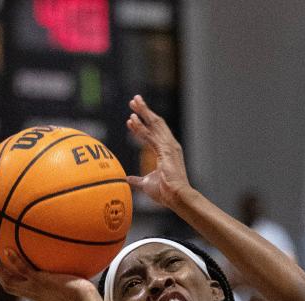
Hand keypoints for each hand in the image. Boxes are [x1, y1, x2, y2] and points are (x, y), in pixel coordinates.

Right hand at [0, 250, 97, 300]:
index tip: (5, 272)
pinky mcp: (40, 281)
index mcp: (39, 299)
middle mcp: (34, 296)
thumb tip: (74, 269)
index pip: (20, 291)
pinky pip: (22, 270)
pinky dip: (13, 260)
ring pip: (9, 281)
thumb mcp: (73, 289)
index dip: (10, 281)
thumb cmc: (85, 295)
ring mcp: (35, 289)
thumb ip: (68, 281)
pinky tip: (7, 249)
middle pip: (9, 287)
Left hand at [123, 95, 190, 209]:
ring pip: (154, 124)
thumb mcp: (147, 184)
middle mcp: (170, 146)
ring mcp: (169, 146)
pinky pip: (150, 135)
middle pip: (155, 123)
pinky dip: (141, 126)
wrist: (177, 197)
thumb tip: (127, 179)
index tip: (132, 118)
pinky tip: (132, 119)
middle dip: (144, 111)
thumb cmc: (166, 193)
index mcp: (167, 152)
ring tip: (133, 101)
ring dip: (143, 112)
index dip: (142, 124)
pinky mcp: (166, 150)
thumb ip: (137, 180)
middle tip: (134, 100)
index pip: (154, 133)